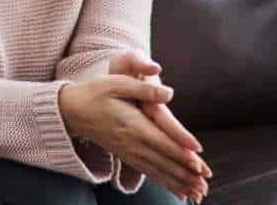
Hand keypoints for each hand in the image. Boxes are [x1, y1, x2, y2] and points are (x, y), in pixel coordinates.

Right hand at [58, 75, 208, 202]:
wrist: (71, 111)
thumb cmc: (95, 93)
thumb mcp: (116, 83)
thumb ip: (144, 88)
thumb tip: (169, 93)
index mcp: (132, 124)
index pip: (161, 142)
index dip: (180, 153)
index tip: (198, 163)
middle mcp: (132, 143)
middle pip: (163, 161)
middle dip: (186, 174)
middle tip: (205, 184)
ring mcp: (129, 152)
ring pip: (158, 171)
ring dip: (179, 182)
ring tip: (198, 193)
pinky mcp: (126, 156)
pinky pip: (149, 173)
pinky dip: (165, 183)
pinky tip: (179, 192)